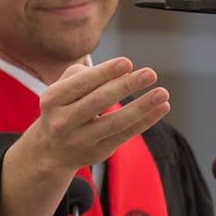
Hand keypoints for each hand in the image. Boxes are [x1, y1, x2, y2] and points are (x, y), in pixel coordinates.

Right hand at [24, 57, 169, 171]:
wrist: (52, 151)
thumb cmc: (64, 107)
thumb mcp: (63, 88)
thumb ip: (85, 75)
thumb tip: (121, 72)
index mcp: (53, 99)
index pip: (81, 84)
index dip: (105, 73)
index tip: (127, 62)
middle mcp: (63, 121)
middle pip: (98, 102)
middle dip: (126, 87)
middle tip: (150, 73)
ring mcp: (81, 140)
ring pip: (115, 122)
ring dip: (142, 107)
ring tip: (163, 93)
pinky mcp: (99, 152)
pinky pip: (125, 135)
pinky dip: (145, 121)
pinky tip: (162, 108)